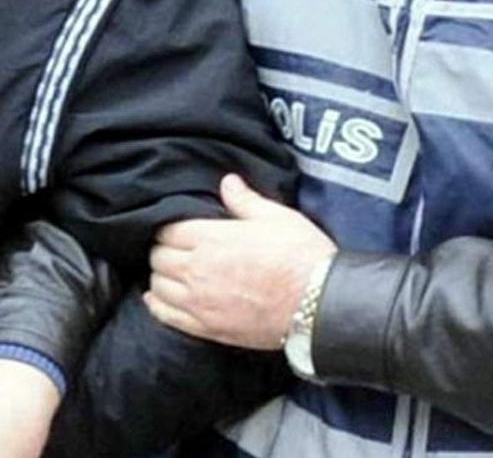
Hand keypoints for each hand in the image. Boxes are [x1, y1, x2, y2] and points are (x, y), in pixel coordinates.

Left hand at [144, 174, 336, 349]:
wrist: (317, 304)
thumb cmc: (301, 256)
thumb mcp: (277, 217)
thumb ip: (246, 200)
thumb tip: (227, 182)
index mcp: (211, 239)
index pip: (168, 230)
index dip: (171, 228)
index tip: (180, 229)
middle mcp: (197, 270)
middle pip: (159, 258)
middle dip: (163, 250)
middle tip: (177, 248)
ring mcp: (199, 302)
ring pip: (158, 286)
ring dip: (161, 275)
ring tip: (172, 271)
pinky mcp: (207, 328)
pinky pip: (166, 316)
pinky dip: (157, 305)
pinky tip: (157, 298)